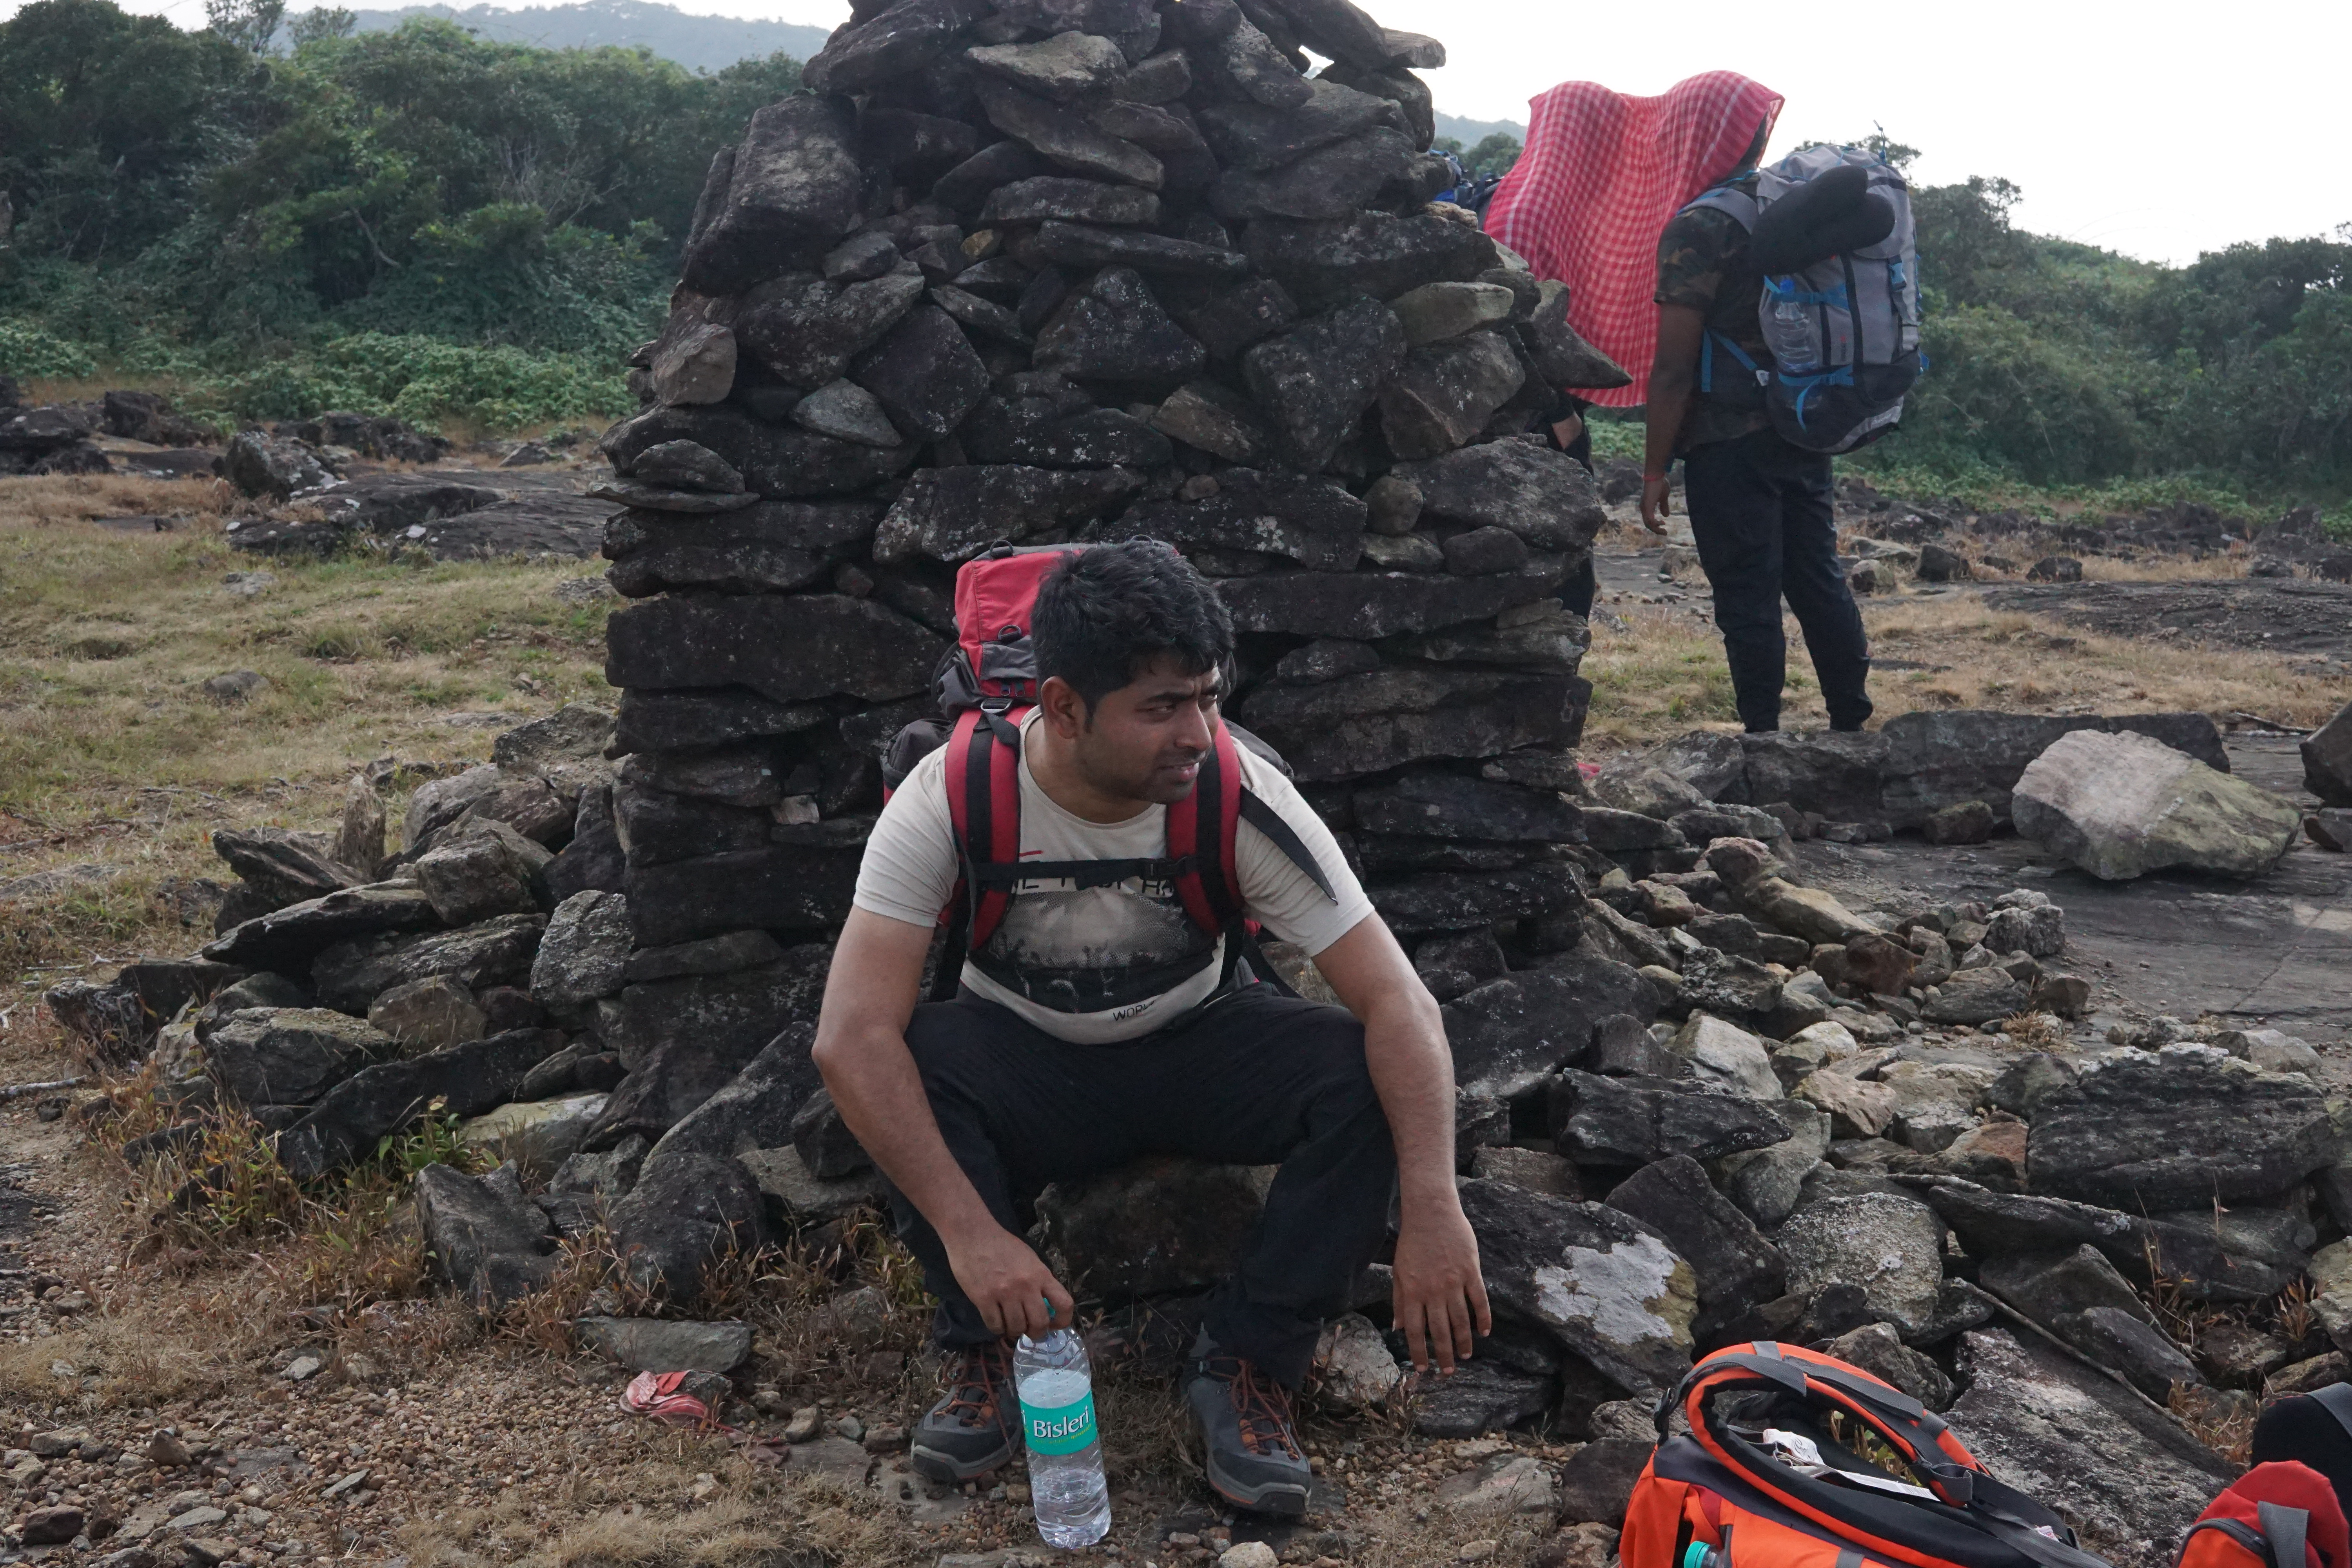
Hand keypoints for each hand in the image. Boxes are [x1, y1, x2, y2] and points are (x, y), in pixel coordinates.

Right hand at [946, 1224, 1075, 1341]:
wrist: (972, 1235)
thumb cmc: (1003, 1245)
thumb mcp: (1030, 1259)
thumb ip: (1040, 1281)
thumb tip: (1046, 1306)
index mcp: (1040, 1274)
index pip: (1064, 1303)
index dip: (1063, 1321)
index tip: (1054, 1325)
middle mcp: (1025, 1286)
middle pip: (1039, 1323)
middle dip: (1037, 1333)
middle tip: (1030, 1331)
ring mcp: (1004, 1293)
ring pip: (1017, 1328)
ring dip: (1015, 1331)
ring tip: (1011, 1325)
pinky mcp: (983, 1299)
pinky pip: (995, 1326)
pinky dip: (998, 1329)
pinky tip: (997, 1322)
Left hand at [1390, 1200, 1491, 1373]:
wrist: (1431, 1213)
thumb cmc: (1412, 1243)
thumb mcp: (1399, 1271)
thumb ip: (1400, 1300)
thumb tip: (1398, 1328)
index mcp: (1413, 1291)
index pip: (1415, 1330)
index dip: (1418, 1352)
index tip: (1422, 1369)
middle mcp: (1433, 1290)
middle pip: (1440, 1330)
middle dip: (1443, 1355)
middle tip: (1447, 1372)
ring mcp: (1454, 1282)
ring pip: (1461, 1320)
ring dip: (1463, 1341)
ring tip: (1465, 1356)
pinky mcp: (1471, 1272)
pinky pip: (1479, 1300)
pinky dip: (1483, 1318)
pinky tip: (1484, 1332)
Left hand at [1639, 474, 1673, 533]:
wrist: (1656, 475)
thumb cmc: (1659, 484)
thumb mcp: (1664, 497)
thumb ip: (1664, 506)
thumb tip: (1666, 516)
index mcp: (1647, 506)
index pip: (1649, 520)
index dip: (1655, 525)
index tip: (1664, 526)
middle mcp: (1644, 508)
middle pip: (1648, 524)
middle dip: (1656, 530)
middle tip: (1665, 533)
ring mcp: (1644, 507)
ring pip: (1648, 523)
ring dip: (1656, 529)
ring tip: (1664, 531)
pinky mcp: (1647, 506)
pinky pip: (1649, 519)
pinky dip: (1655, 524)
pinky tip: (1661, 524)